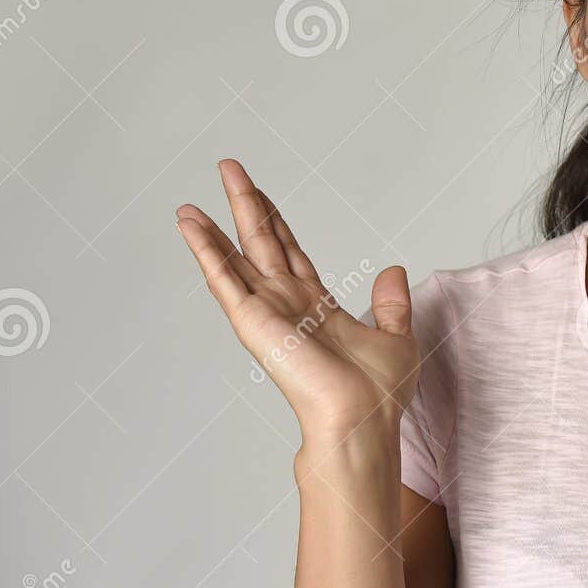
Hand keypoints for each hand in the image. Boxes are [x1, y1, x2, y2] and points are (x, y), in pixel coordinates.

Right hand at [175, 159, 418, 451]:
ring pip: (236, 257)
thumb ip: (391, 303)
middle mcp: (287, 304)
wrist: (363, 418)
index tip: (261, 194)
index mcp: (316, 306)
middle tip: (230, 169)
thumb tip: (393, 270)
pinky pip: (223, 279)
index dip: (276, 221)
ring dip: (213, 227)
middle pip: (261, 243)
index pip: (290, 252)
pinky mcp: (253, 321)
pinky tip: (190, 225)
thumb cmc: (378, 393)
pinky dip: (205, 250)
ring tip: (191, 201)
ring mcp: (267, 311)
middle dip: (245, 205)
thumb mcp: (396, 336)